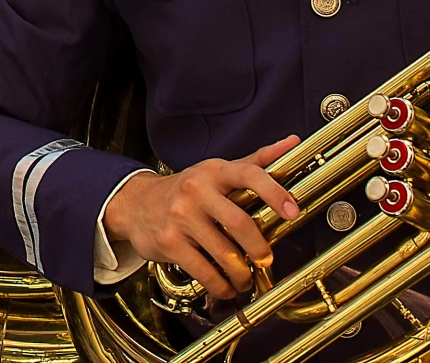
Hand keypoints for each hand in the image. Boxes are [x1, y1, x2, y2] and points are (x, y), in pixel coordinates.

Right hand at [101, 139, 300, 300]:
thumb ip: (255, 161)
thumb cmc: (187, 189)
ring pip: (225, 254)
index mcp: (213, 171)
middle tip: (265, 259)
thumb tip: (292, 143)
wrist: (136, 204)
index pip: (248, 174)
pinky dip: (221, 285)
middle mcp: (196, 191)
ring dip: (242, 274)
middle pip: (239, 222)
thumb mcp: (216, 171)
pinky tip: (225, 286)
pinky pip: (205, 272)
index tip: (293, 211)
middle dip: (259, 248)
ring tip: (246, 278)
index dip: (274, 192)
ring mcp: (181, 217)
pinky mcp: (170, 242)